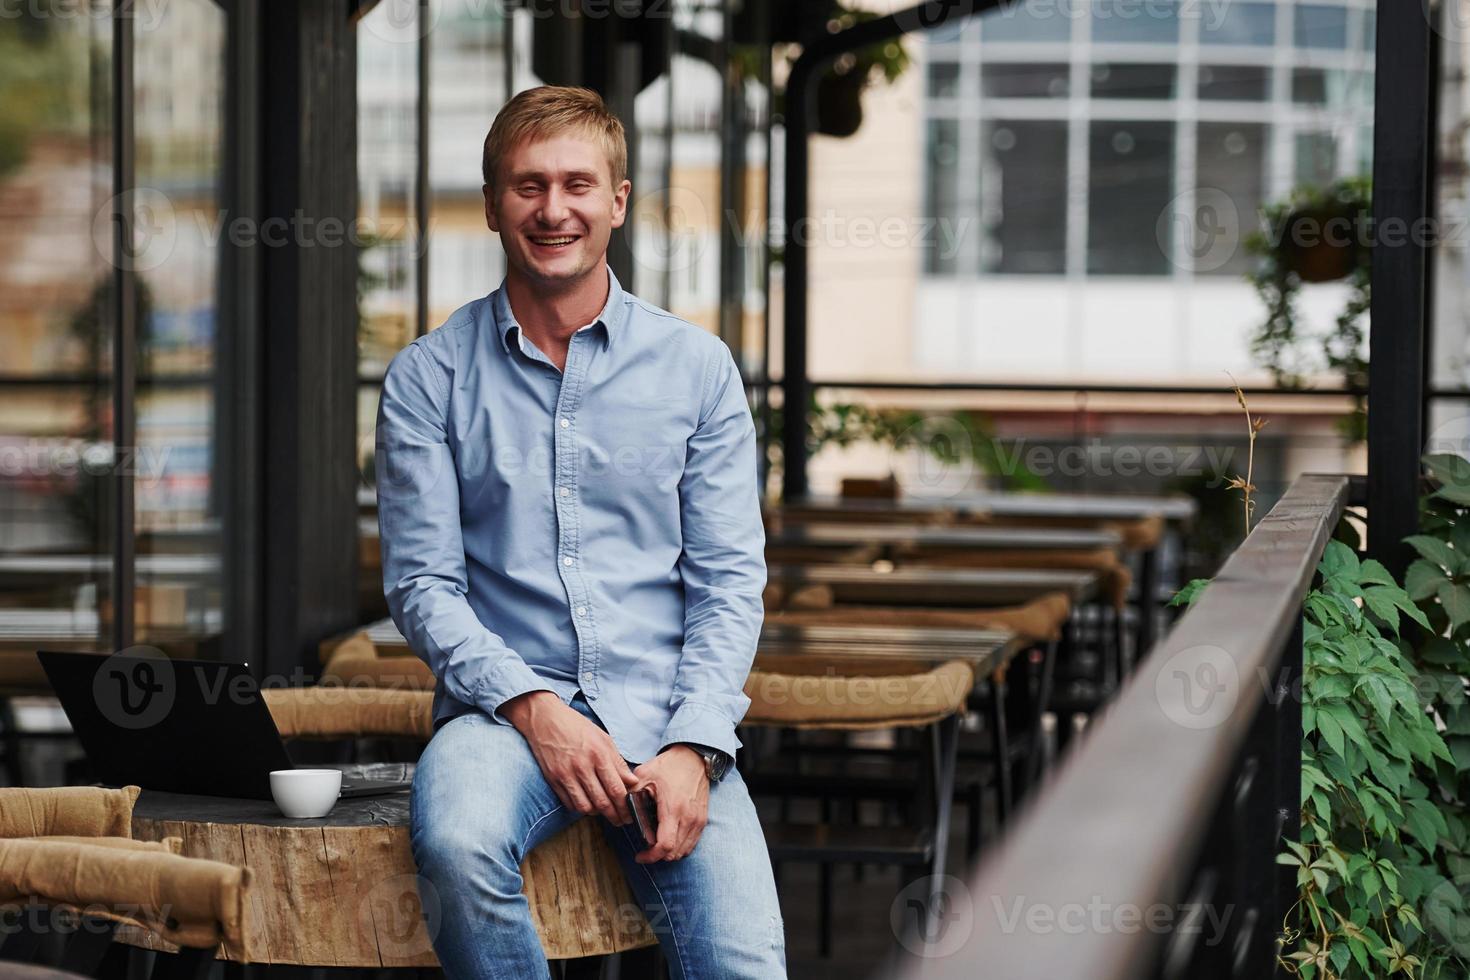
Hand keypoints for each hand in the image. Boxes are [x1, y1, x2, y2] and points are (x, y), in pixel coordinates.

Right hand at [501, 691, 637, 824]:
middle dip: (615, 816)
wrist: (546, 719)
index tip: (630, 814)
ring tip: (604, 811)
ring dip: (597, 813)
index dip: (625, 806)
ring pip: (585, 807)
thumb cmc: (577, 727)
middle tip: (621, 821)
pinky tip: (587, 803)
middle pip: (602, 802)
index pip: (616, 789)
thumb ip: (618, 762)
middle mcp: (582, 766)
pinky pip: (569, 803)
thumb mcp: (603, 739)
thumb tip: (633, 782)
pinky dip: (580, 807)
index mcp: (599, 754)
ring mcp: (566, 774)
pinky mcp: (553, 779)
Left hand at [630, 745, 709, 862]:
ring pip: (684, 851)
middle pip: (674, 853)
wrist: (694, 758)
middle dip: (657, 856)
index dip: (651, 856)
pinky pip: (692, 843)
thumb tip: (619, 811)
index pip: (665, 846)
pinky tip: (669, 838)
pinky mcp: (702, 819)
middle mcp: (688, 818)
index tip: (639, 856)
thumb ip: (631, 794)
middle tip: (645, 850)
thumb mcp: (645, 775)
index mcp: (673, 809)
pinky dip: (680, 847)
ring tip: (656, 844)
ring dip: (669, 853)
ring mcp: (698, 820)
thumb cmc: (669, 766)